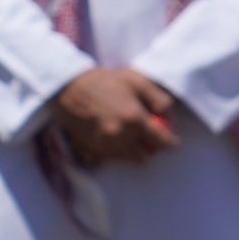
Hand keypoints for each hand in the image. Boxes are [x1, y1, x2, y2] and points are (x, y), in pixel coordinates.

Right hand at [49, 66, 181, 165]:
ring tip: (129, 136)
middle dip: (150, 149)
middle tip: (148, 137)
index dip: (171, 142)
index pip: (162, 142)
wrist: (66, 85)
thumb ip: (160, 101)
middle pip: (144, 157)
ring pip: (126, 159)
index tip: (172, 141)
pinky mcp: (88, 148)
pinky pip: (107, 159)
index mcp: (134, 119)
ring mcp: (102, 144)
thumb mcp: (138, 82)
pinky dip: (112, 153)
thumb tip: (171, 121)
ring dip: (132, 151)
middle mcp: (120, 136)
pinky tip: (111, 139)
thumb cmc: (105, 80)